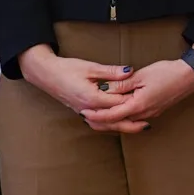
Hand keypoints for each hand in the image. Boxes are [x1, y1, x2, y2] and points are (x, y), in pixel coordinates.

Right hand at [18, 45, 141, 130]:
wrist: (46, 74)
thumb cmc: (66, 69)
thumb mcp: (91, 67)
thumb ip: (111, 72)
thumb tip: (130, 71)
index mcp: (92, 98)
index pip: (118, 104)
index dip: (133, 103)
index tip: (147, 103)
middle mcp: (88, 109)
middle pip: (114, 122)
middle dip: (131, 124)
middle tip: (147, 125)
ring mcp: (83, 113)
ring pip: (105, 126)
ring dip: (121, 127)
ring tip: (136, 128)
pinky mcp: (81, 112)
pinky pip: (98, 124)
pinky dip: (109, 126)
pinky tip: (118, 124)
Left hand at [79, 53, 193, 133]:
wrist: (189, 76)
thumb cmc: (167, 73)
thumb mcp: (141, 75)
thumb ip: (122, 84)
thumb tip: (105, 89)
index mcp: (138, 105)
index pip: (112, 115)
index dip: (96, 115)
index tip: (84, 112)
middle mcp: (144, 113)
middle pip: (118, 123)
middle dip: (101, 122)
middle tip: (86, 118)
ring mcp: (150, 114)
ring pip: (126, 122)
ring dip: (111, 120)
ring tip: (97, 116)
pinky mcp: (154, 110)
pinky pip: (134, 118)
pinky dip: (122, 117)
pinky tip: (117, 112)